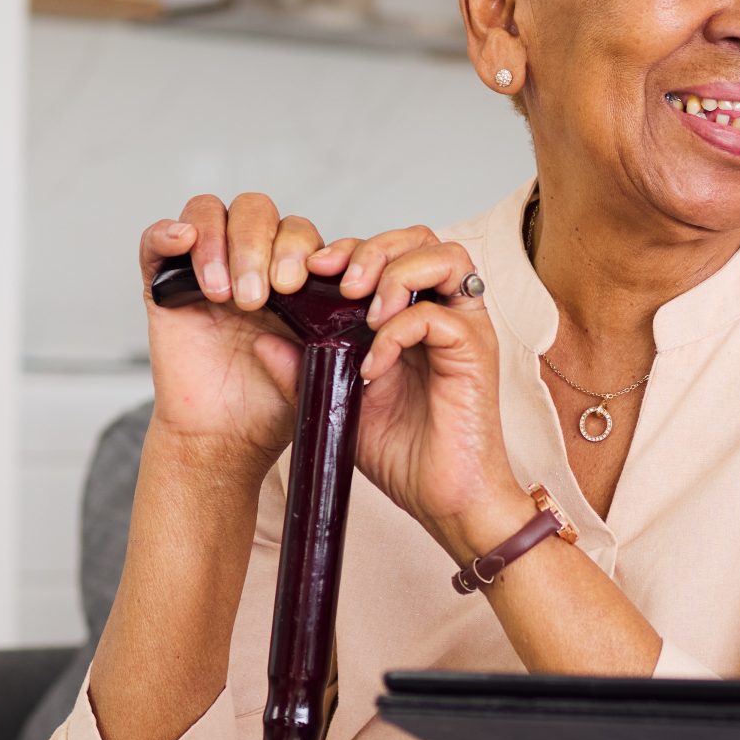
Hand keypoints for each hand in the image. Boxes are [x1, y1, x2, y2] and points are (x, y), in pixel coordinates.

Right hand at [137, 194, 337, 480]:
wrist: (226, 438)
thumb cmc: (274, 404)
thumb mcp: (318, 370)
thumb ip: (323, 341)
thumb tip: (307, 318)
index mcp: (294, 275)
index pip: (299, 230)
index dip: (300, 247)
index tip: (297, 285)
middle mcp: (251, 262)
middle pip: (255, 211)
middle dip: (258, 246)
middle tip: (258, 298)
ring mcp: (206, 269)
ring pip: (210, 213)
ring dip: (221, 244)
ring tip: (225, 295)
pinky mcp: (163, 285)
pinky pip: (157, 241)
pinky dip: (168, 233)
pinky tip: (185, 243)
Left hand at [336, 227, 528, 558]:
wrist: (444, 500)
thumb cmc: (405, 455)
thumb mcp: (340, 404)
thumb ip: (304, 369)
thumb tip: (262, 340)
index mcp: (416, 317)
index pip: (392, 253)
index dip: (352, 250)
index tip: (311, 271)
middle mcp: (446, 314)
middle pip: (422, 238)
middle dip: (372, 247)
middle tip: (338, 279)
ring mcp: (465, 330)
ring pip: (444, 256)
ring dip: (394, 271)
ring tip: (362, 307)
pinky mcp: (477, 352)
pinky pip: (437, 315)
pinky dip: (398, 331)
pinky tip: (373, 366)